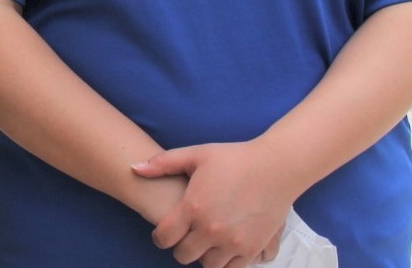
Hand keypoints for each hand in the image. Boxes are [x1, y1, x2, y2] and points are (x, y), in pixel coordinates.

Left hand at [133, 142, 290, 267]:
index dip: (161, 235)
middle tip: (189, 234)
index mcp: (193, 207)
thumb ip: (164, 163)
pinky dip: (227, 262)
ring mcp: (232, 242)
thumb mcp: (198, 154)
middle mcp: (210, 229)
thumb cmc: (235, 158)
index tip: (167, 230)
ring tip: (208, 240)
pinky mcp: (252, 249)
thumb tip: (134, 168)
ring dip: (205, 255)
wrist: (277, 166)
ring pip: (207, 265)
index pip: (163, 238)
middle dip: (182, 246)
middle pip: (183, 255)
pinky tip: (227, 247)